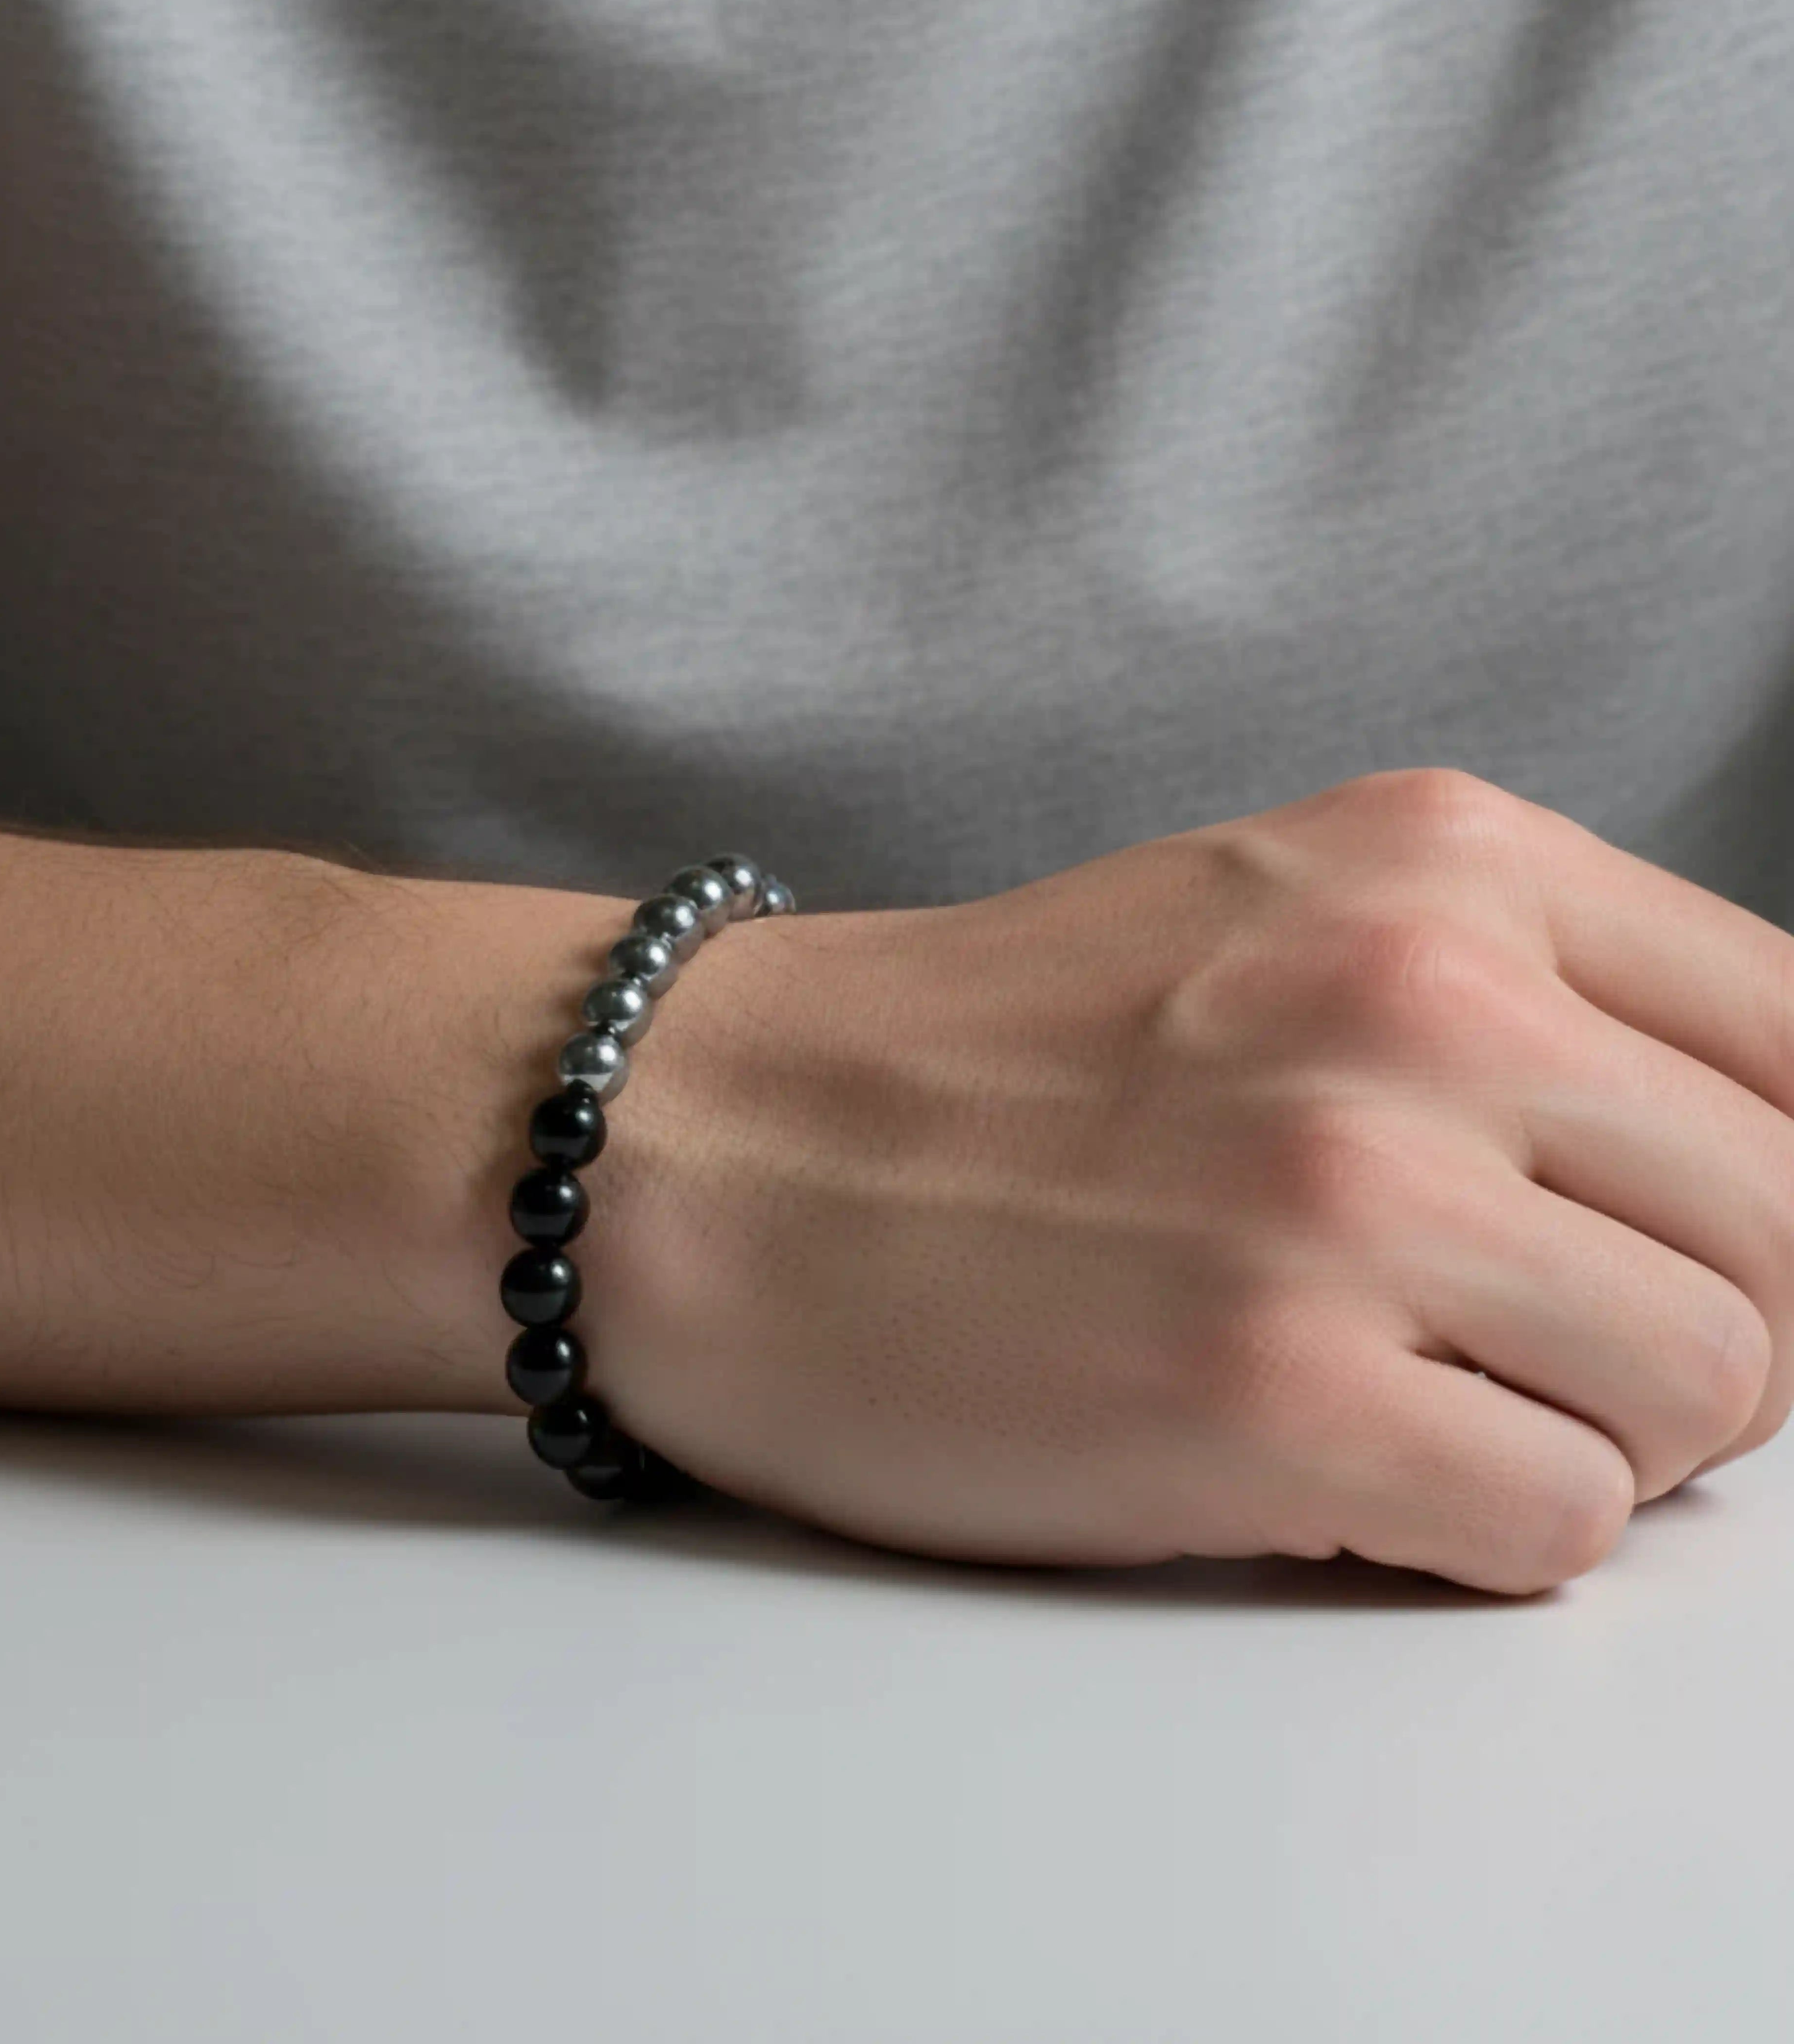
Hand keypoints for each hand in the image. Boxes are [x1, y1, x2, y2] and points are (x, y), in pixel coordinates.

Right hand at [588, 769, 1793, 1592]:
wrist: (709, 1145)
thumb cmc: (972, 1064)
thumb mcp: (1274, 921)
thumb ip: (1524, 1007)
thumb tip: (1741, 1176)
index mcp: (1441, 862)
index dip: (1784, 1190)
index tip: (1698, 1257)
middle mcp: (1424, 1002)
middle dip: (1709, 1335)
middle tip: (1544, 1360)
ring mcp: (1348, 1198)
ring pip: (1713, 1393)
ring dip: (1591, 1436)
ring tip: (1419, 1407)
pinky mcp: (1270, 1392)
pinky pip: (1562, 1526)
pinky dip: (1480, 1533)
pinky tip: (1336, 1472)